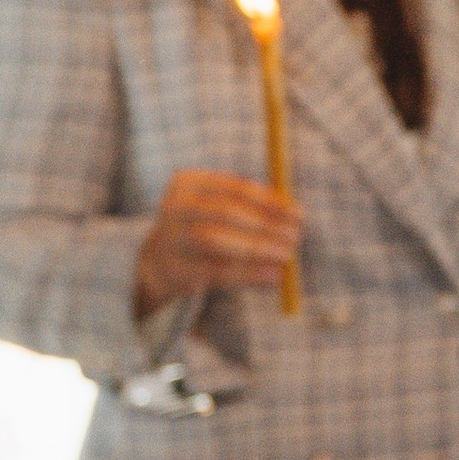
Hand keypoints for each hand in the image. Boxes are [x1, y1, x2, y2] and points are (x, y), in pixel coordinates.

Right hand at [134, 167, 301, 317]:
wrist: (160, 262)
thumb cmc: (204, 228)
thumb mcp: (222, 211)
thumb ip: (255, 209)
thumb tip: (297, 215)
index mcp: (189, 183)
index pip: (234, 188)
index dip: (270, 202)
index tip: (298, 215)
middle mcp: (174, 207)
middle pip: (224, 212)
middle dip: (266, 225)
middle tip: (296, 237)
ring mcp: (170, 239)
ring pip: (217, 241)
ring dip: (258, 248)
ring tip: (287, 256)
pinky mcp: (174, 270)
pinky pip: (215, 271)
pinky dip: (249, 274)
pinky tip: (273, 276)